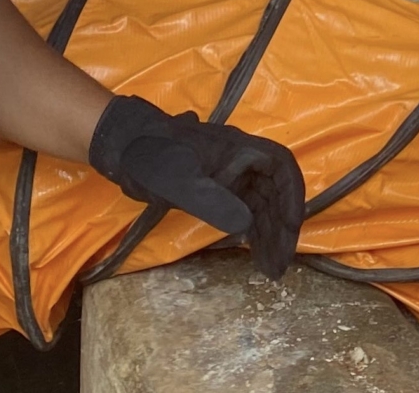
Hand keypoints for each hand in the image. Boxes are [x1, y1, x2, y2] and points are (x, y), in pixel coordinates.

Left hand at [90, 94, 304, 277]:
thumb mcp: (182, 183)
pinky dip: (252, 232)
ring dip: (268, 236)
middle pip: (274, 193)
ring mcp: (231, 175)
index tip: (291, 228)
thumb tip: (246, 226)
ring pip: (260, 206)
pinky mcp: (219, 188)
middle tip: (280, 265)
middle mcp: (242, 161)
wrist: (126, 148)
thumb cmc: (154, 158)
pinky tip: (254, 253)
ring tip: (270, 270)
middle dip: (280, 229)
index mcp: (240, 149)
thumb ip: (214, 203)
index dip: (292, 198)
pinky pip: (245, 210)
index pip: (281, 168)